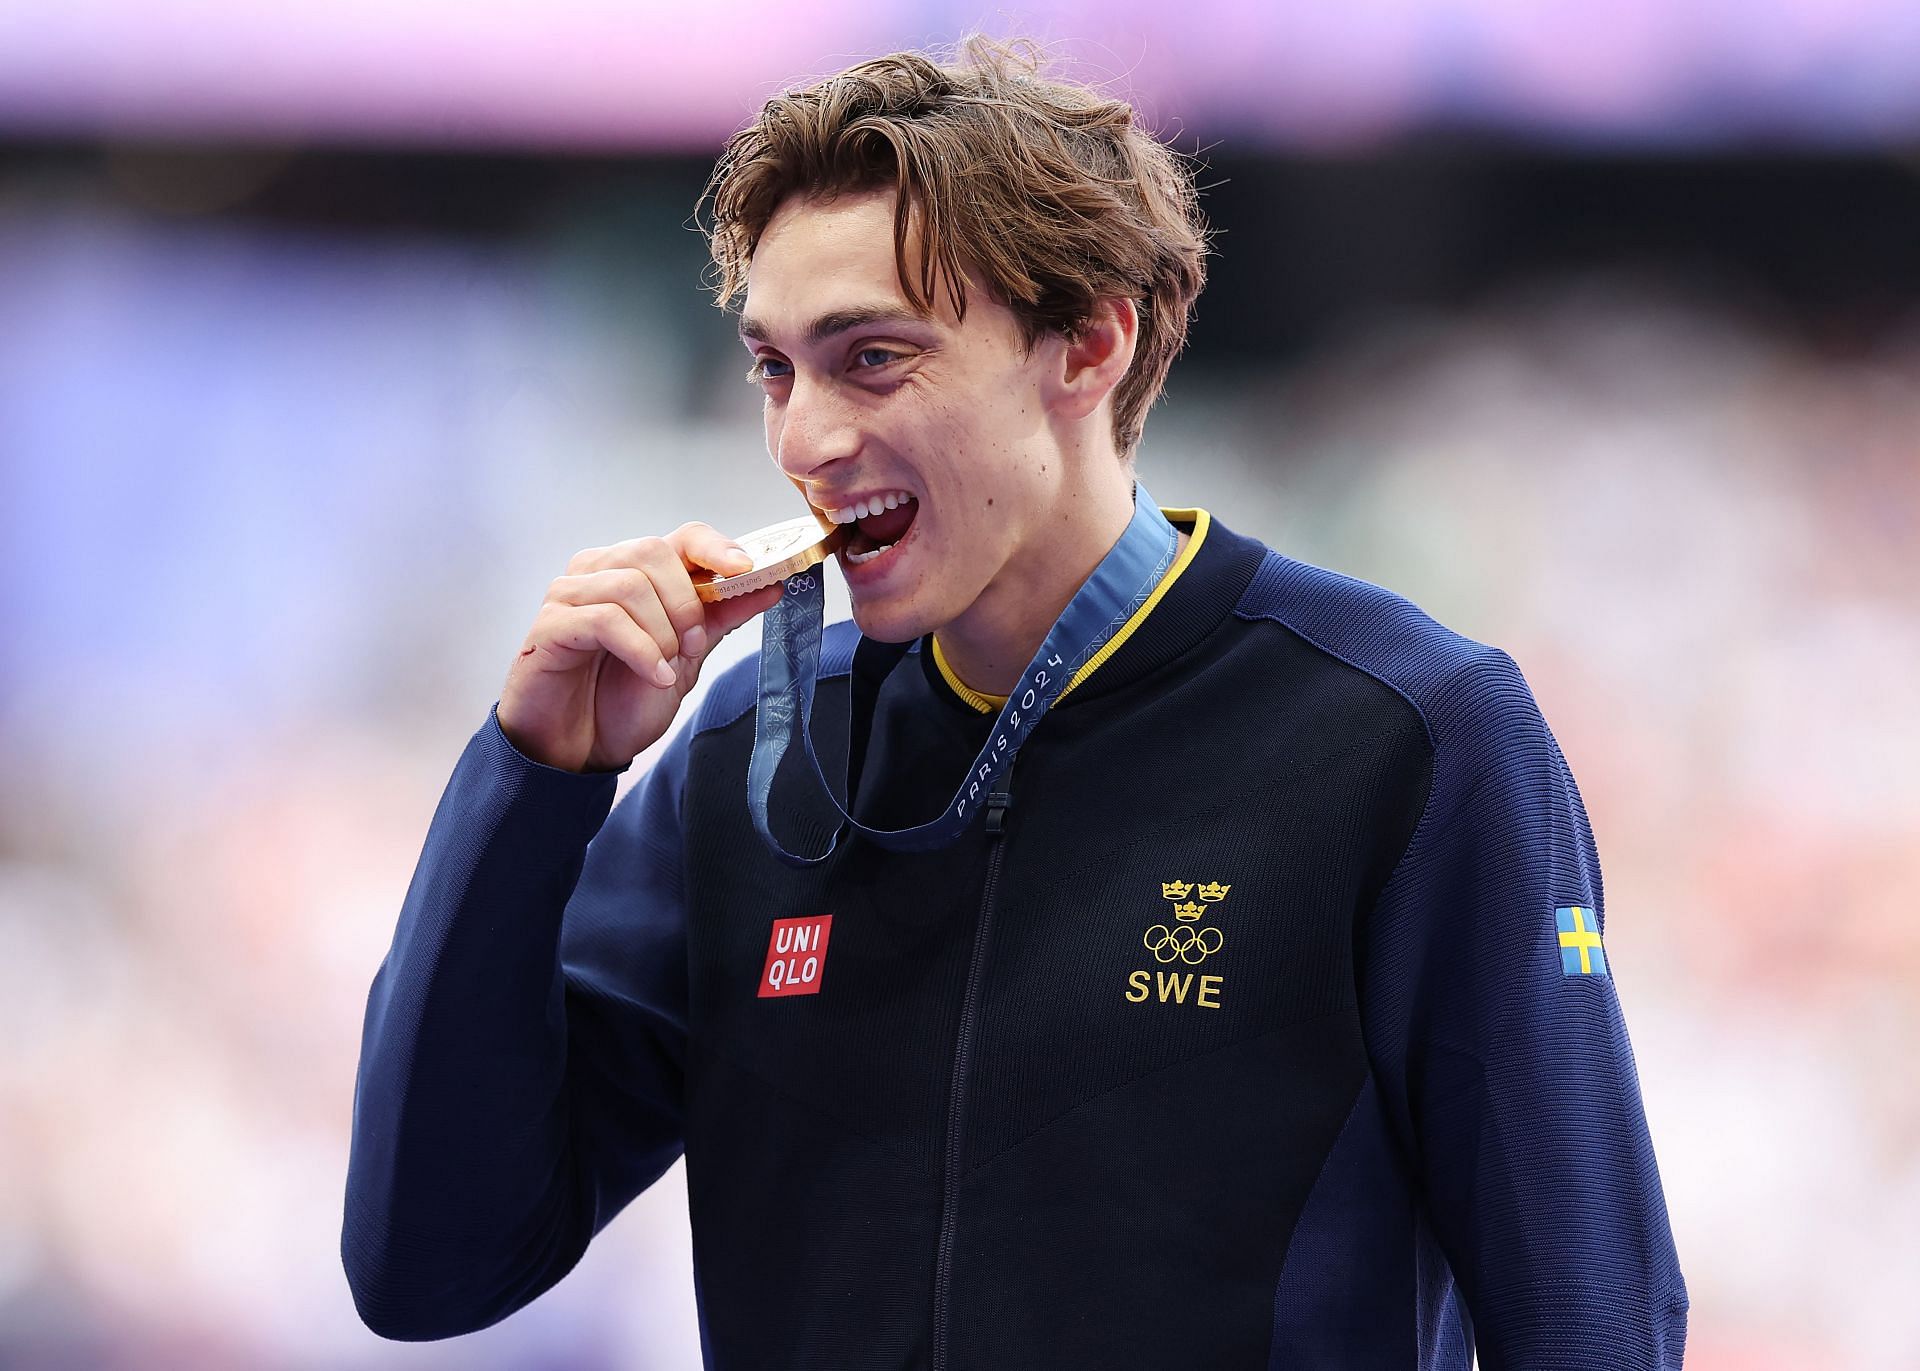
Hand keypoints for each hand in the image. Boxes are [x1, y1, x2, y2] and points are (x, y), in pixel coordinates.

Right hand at [497, 522, 784, 772]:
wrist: (579, 750)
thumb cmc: (621, 700)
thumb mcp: (686, 658)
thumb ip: (720, 618)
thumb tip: (769, 586)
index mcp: (635, 573)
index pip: (679, 537)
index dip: (714, 547)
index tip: (745, 568)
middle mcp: (599, 573)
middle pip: (653, 552)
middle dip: (686, 603)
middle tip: (692, 647)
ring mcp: (569, 595)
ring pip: (629, 584)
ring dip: (661, 632)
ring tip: (667, 667)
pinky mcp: (549, 625)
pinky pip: (603, 619)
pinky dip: (640, 649)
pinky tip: (652, 676)